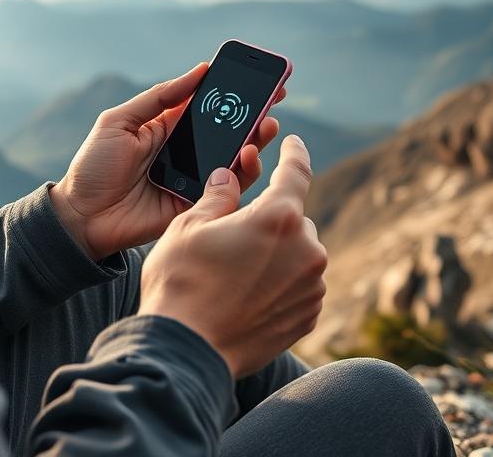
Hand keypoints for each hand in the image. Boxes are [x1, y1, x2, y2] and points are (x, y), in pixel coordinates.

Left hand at [49, 63, 285, 260]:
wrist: (79, 218)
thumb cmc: (93, 166)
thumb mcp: (119, 121)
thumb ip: (160, 98)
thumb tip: (200, 70)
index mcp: (168, 127)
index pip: (208, 105)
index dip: (233, 92)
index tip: (260, 76)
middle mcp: (186, 151)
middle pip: (228, 130)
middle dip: (254, 114)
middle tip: (276, 97)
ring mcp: (193, 178)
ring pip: (234, 159)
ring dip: (255, 141)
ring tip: (267, 126)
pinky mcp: (196, 205)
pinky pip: (226, 190)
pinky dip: (242, 174)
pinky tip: (247, 156)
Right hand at [138, 135, 326, 378]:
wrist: (187, 350)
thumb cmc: (181, 282)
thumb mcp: (188, 226)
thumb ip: (217, 196)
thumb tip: (228, 178)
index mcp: (279, 218)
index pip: (296, 171)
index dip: (295, 152)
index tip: (293, 143)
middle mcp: (307, 249)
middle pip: (294, 219)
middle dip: (270, 220)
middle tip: (233, 236)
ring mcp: (312, 286)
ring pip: (298, 253)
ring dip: (276, 254)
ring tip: (234, 274)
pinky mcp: (308, 316)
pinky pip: (299, 286)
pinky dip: (280, 284)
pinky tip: (246, 295)